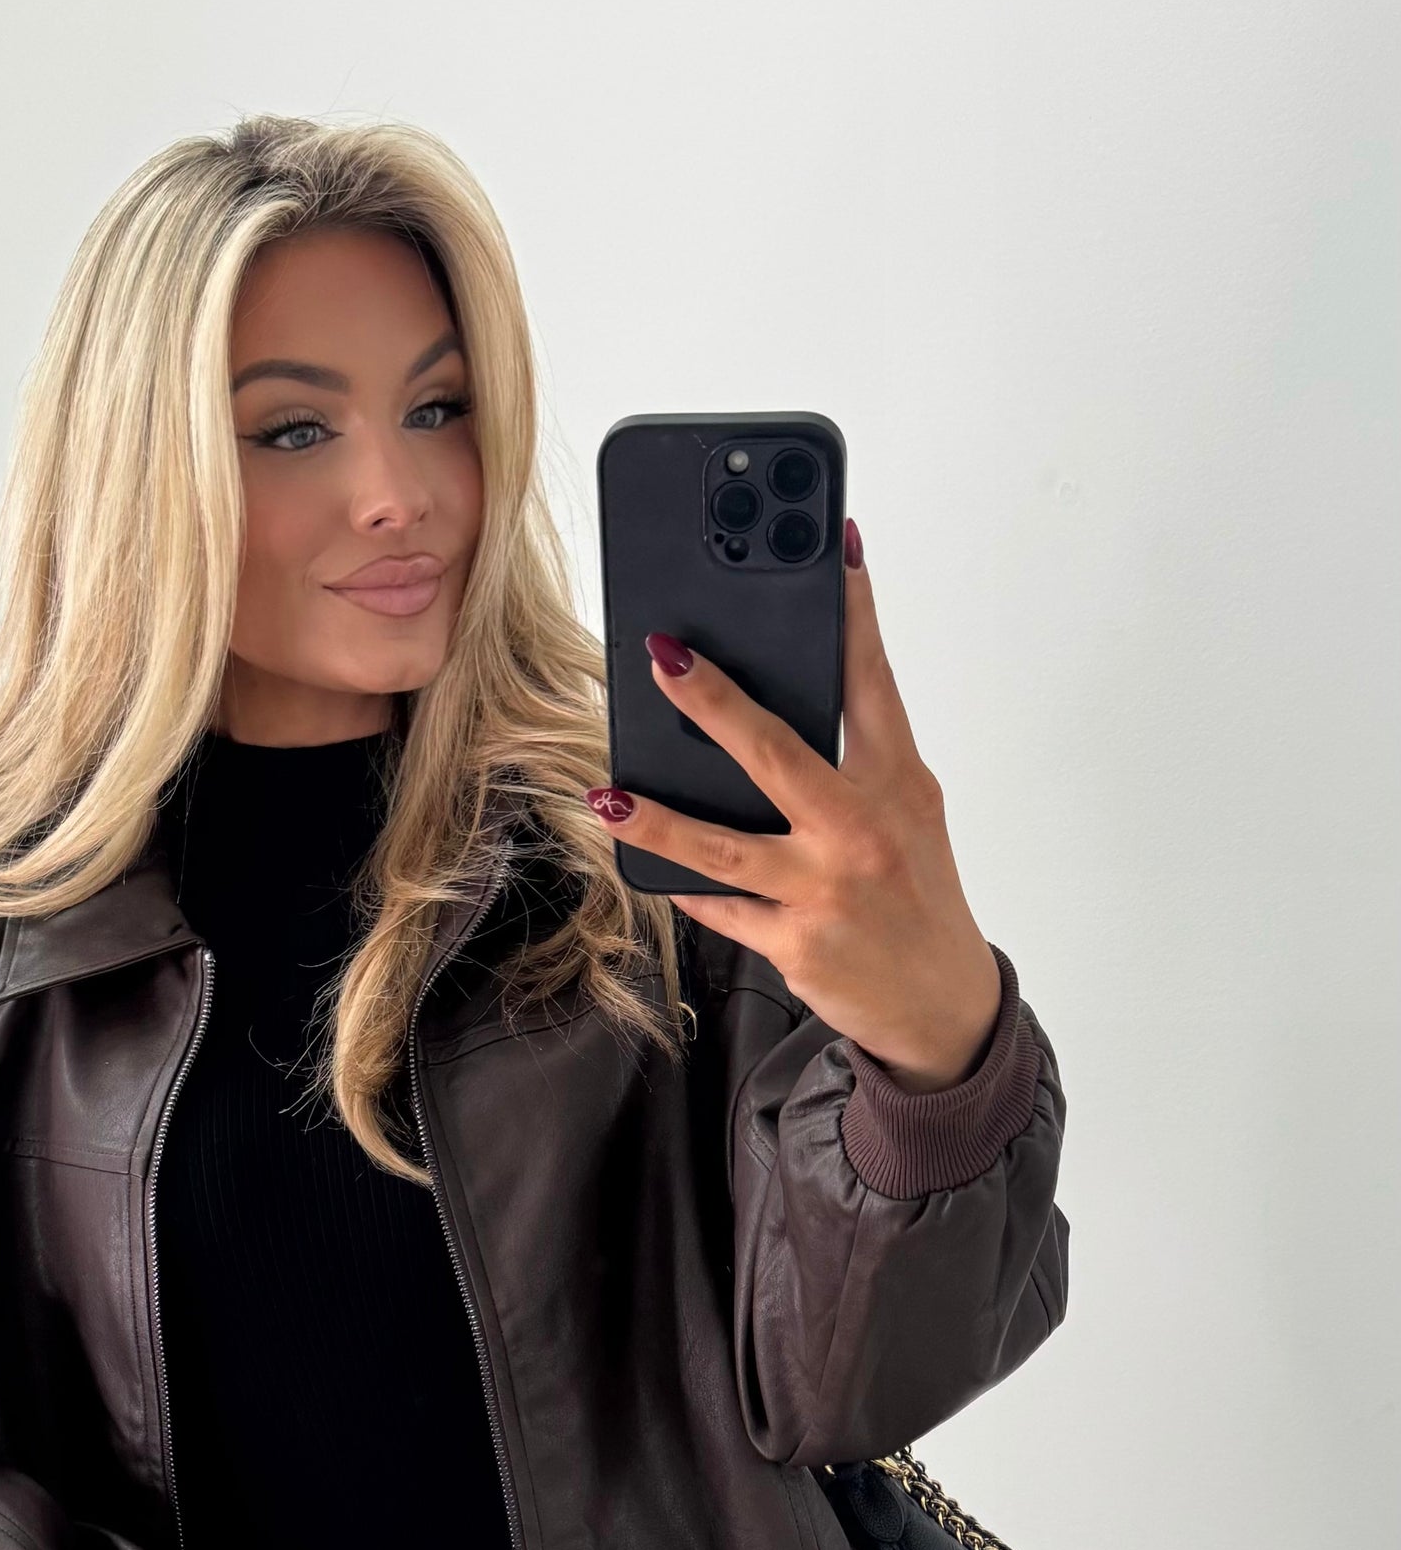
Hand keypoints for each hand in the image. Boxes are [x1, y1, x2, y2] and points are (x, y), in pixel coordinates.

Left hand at [588, 531, 1002, 1091]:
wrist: (941, 1003)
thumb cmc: (916, 894)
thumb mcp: (906, 813)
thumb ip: (854, 760)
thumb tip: (769, 712)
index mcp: (897, 782)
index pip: (871, 681)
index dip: (853, 609)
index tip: (833, 545)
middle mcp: (862, 831)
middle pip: (776, 754)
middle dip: (713, 702)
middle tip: (662, 658)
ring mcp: (825, 891)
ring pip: (723, 848)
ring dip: (658, 820)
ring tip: (608, 794)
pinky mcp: (795, 943)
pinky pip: (720, 907)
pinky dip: (681, 886)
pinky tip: (644, 863)